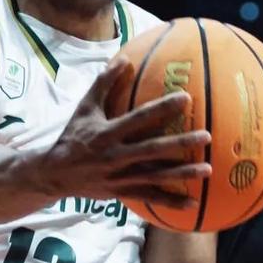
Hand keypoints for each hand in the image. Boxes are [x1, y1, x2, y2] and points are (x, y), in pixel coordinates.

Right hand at [36, 57, 212, 207]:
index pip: (139, 119)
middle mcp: (115, 156)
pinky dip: (171, 201)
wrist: (54, 173)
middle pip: (153, 149)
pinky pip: (150, 197)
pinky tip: (192, 204)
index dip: (162, 109)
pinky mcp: (122, 193)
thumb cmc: (73, 136)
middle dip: (180, 143)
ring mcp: (120, 177)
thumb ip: (104, 83)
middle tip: (206, 136)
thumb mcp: (85, 107)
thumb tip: (124, 58)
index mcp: (107, 133)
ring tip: (208, 169)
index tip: (185, 98)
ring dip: (183, 174)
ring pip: (156, 176)